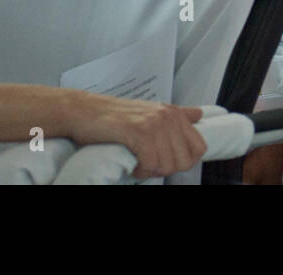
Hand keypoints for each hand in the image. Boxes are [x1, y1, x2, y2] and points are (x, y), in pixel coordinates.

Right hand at [68, 94, 206, 178]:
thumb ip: (177, 115)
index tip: (163, 159)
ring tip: (136, 160)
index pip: (199, 148)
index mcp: (173, 113)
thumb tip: (199, 114)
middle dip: (165, 168)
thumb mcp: (150, 112)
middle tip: (146, 161)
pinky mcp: (140, 132)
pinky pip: (151, 164)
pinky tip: (131, 162)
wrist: (83, 112)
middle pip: (184, 161)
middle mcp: (167, 116)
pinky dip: (140, 170)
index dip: (182, 161)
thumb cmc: (113, 117)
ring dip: (150, 170)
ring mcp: (154, 123)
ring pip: (167, 165)